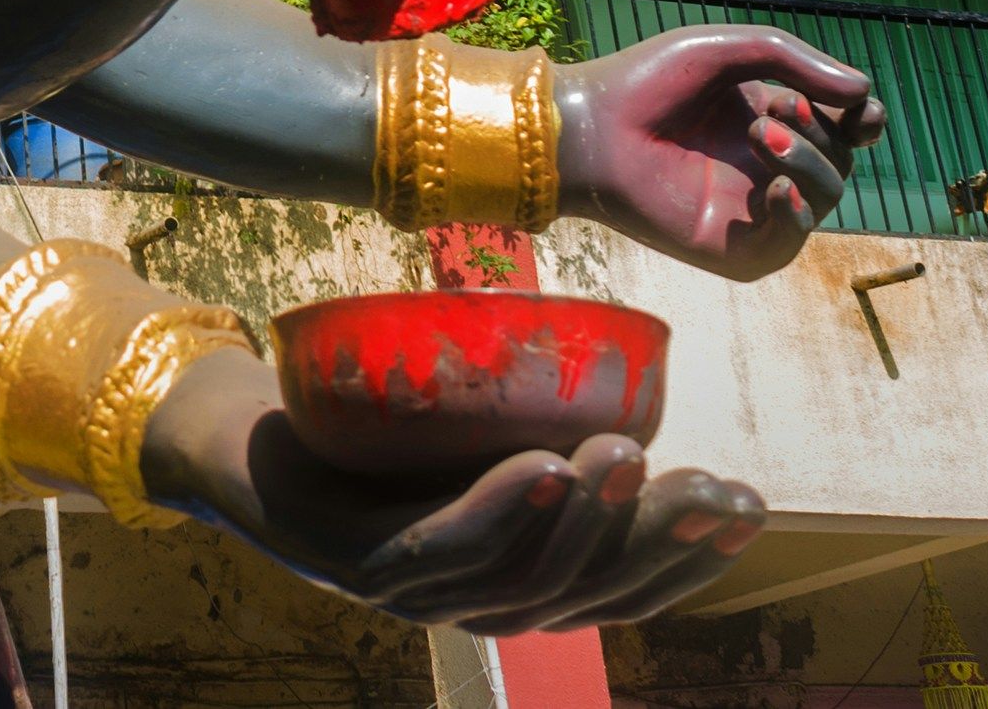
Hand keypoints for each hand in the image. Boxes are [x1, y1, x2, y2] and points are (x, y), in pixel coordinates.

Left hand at [141, 348, 763, 629]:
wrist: (241, 435)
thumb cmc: (369, 432)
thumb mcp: (472, 430)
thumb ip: (542, 427)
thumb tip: (630, 383)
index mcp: (512, 580)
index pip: (617, 592)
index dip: (687, 561)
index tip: (746, 507)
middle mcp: (469, 603)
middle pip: (583, 592)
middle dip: (658, 542)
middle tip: (717, 486)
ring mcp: (412, 594)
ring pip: (519, 574)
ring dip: (584, 518)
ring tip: (629, 454)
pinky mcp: (353, 566)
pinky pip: (438, 547)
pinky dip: (498, 509)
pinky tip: (542, 467)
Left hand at [558, 27, 887, 281]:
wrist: (592, 128)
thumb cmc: (648, 83)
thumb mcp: (728, 51)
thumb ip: (797, 62)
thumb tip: (864, 92)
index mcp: (769, 120)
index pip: (842, 129)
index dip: (863, 121)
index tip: (863, 111)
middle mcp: (765, 166)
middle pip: (839, 160)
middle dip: (822, 135)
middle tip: (774, 112)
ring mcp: (753, 208)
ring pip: (824, 197)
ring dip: (810, 163)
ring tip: (762, 135)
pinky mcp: (734, 248)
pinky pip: (789, 242)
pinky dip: (797, 216)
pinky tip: (777, 188)